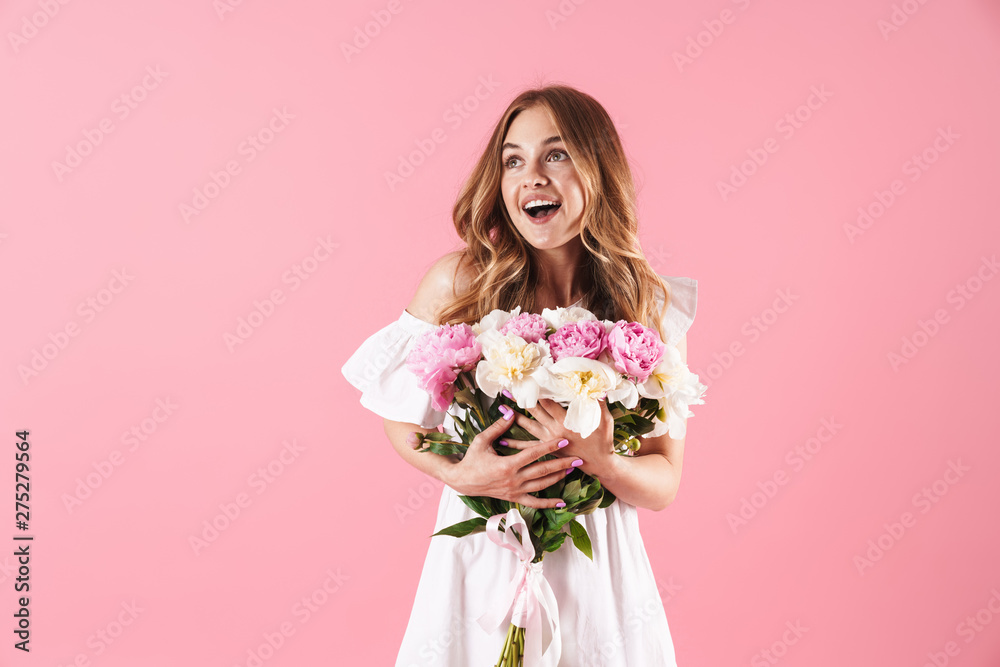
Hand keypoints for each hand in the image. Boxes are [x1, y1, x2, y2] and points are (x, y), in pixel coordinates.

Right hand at [443, 412, 576, 508]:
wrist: (462, 480)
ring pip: (542, 486)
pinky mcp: (514, 498)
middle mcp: (513, 479)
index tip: (563, 440)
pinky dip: (549, 504)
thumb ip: (498, 428)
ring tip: (572, 470)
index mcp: (507, 464)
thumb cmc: (472, 459)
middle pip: (543, 470)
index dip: (550, 446)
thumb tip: (510, 413)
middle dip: (562, 463)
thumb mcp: (482, 441)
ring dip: (558, 478)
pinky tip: (562, 503)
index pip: (534, 454)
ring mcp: (515, 490)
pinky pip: (534, 503)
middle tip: (578, 458)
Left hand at [509, 398, 616, 478]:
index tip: (528, 379)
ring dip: (514, 416)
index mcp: (566, 421)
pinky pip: (527, 446)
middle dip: (520, 398)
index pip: (548, 401)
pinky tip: (502, 440)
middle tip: (508, 389)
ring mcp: (548, 440)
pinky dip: (514, 443)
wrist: (599, 464)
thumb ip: (600, 403)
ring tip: (500, 407)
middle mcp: (554, 430)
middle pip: (534, 410)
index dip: (537, 390)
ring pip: (527, 426)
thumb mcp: (605, 420)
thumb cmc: (603, 441)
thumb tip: (600, 388)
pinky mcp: (547, 449)